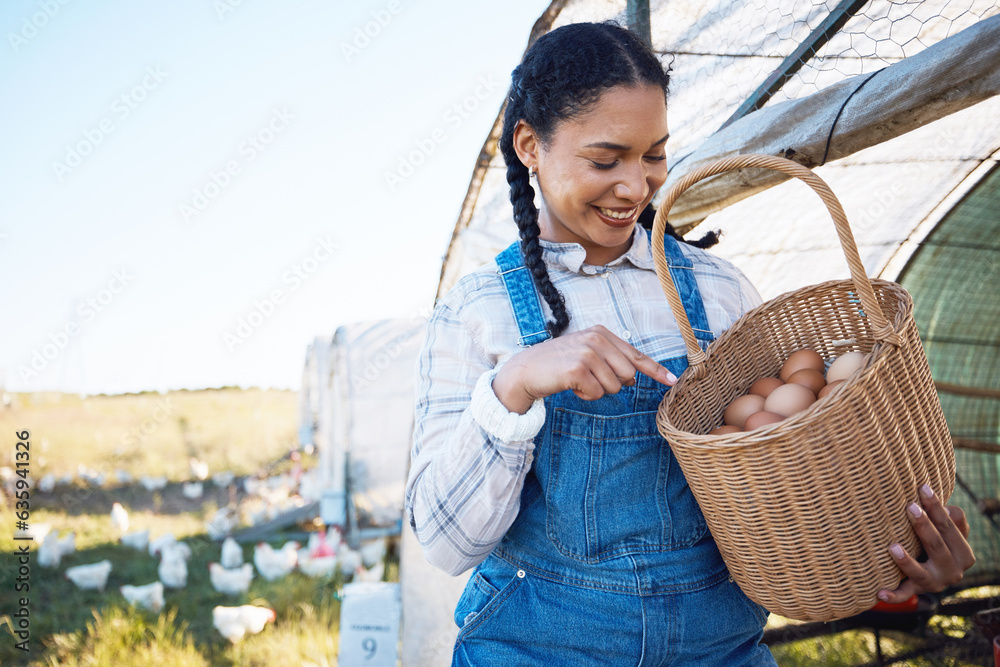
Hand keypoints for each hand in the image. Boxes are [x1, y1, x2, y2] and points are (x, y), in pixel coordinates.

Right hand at [491, 325, 676, 413]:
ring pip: (614, 387)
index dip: (655, 370)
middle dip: (612, 384)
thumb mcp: (586, 354)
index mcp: (601, 333)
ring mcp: (587, 353)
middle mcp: (596, 339)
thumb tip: (633, 379)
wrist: (526, 370)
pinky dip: (585, 396)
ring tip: (577, 380)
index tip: (672, 380)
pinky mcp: (577, 369)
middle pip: (628, 375)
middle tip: (589, 379)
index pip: (635, 355)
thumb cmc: (558, 364)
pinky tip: (570, 386)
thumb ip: (611, 361)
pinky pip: (596, 394)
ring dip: (597, 391)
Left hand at [877, 483, 974, 602]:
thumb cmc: (939, 540)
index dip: (937, 507)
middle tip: (909, 507)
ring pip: (921, 573)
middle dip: (923, 526)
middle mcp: (953, 571)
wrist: (936, 573)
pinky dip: (893, 595)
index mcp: (964, 554)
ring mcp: (935, 583)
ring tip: (891, 546)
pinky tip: (879, 593)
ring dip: (906, 561)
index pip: (950, 527)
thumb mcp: (950, 531)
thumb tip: (947, 508)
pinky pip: (904, 594)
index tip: (923, 487)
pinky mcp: (917, 591)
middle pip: (937, 546)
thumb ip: (952, 518)